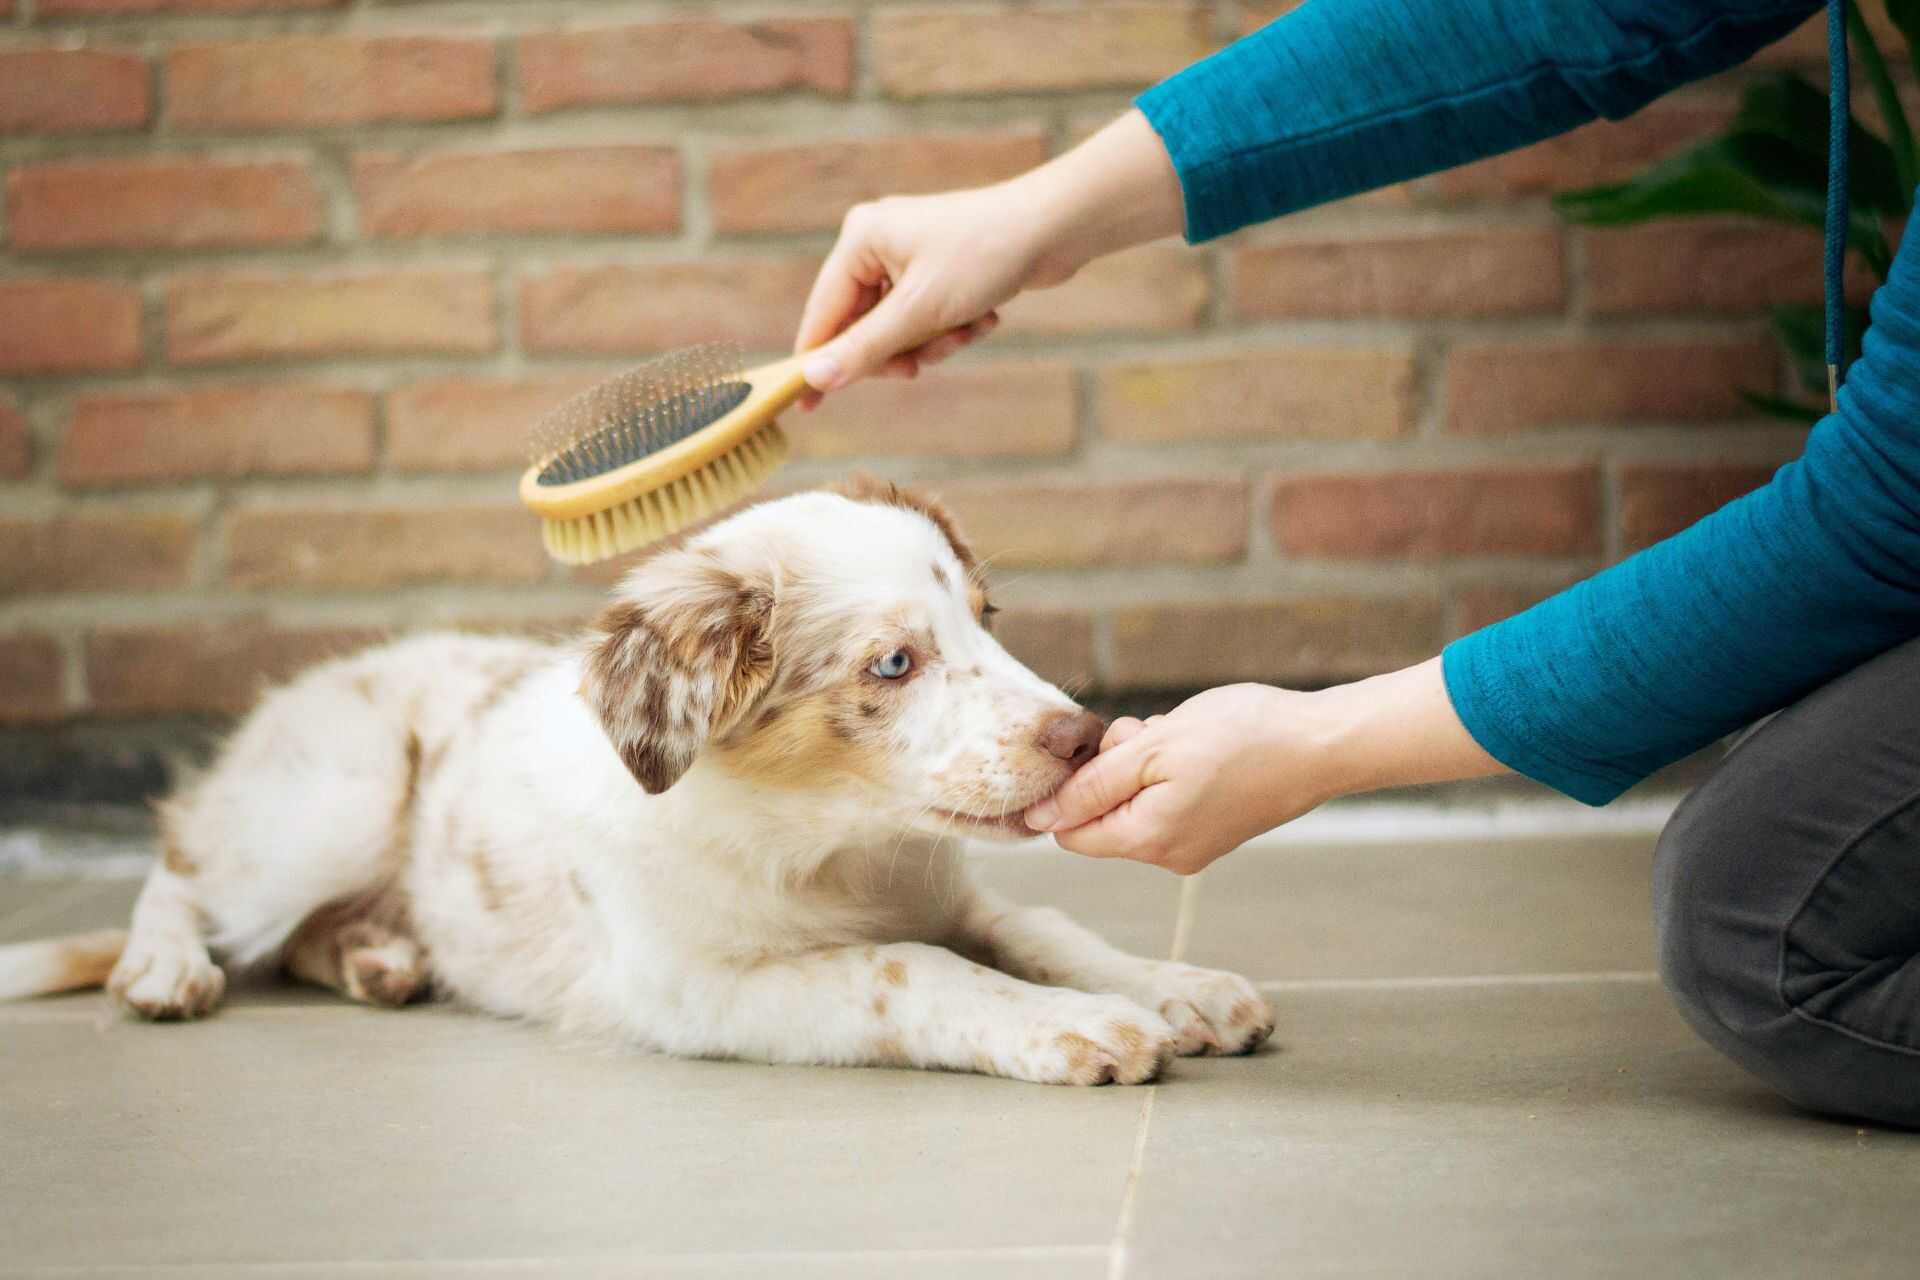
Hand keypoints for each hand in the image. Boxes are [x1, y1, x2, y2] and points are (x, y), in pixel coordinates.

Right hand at [793, 110, 1183, 404]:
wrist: (1056, 228)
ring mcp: (910, 256)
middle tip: (918, 366)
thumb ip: (864, 349)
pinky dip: (954, 329)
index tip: (805, 407)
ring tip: (967, 329)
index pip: (823, 313)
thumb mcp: (918, 312)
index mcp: (860, 239)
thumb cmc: (984, 256)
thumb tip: (815, 379)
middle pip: (863, 327)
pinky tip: (986, 317)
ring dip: (935, 342)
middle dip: (900, 350)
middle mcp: (879, 243)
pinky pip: (929, 320)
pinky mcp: (940, 271)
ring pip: (901, 330)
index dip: (816, 362)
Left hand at [1023, 684, 1324, 875]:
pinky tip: (1198, 746)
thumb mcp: (1153, 749)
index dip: (1072, 785)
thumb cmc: (1240, 738)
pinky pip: (1166, 801)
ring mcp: (1194, 846)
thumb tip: (1037, 820)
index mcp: (1147, 841)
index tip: (1107, 746)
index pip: (1070, 832)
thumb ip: (1091, 786)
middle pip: (1101, 815)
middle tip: (1150, 733)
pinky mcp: (1214, 829)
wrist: (1322, 743)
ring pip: (1134, 802)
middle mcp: (1168, 856)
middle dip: (1113, 768)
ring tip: (1179, 736)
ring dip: (1142, 763)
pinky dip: (1168, 770)